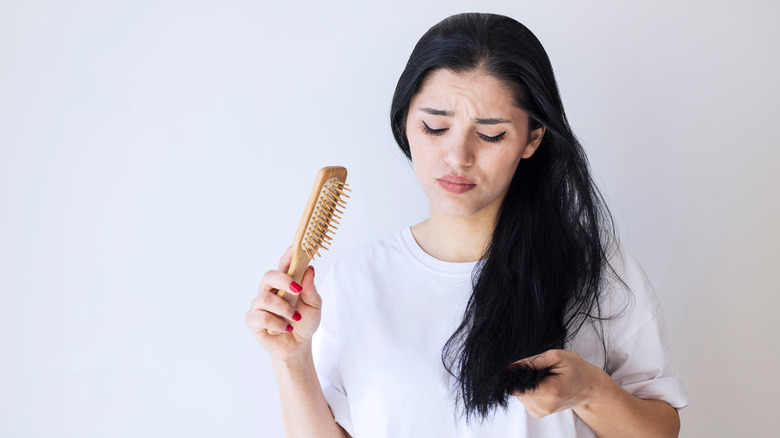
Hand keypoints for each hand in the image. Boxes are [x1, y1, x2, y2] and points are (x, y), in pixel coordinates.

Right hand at [245, 246, 322, 364]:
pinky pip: (261, 317)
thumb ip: (310, 289)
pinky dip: (277, 323)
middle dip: (283, 280)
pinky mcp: (253, 320)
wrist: (298, 345)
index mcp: (284, 283)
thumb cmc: (305, 322)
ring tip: (295, 317)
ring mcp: (259, 305)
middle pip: (269, 276)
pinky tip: (287, 327)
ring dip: (284, 308)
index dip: (287, 255)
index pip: (284, 264)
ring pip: (265, 298)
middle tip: (297, 290)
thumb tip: (309, 269)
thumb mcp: (314, 305)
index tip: (295, 248)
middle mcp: (269, 291)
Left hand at [510, 349, 606, 418]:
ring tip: (544, 378)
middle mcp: (544, 406)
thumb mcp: (557, 356)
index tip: (521, 367)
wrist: (588, 388)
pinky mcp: (537, 413)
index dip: (515, 376)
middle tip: (540, 370)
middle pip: (517, 390)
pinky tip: (541, 385)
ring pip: (518, 394)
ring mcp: (541, 412)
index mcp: (551, 392)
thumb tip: (512, 366)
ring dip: (526, 383)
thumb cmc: (575, 369)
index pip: (518, 388)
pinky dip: (529, 389)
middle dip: (523, 377)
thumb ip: (533, 361)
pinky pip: (523, 398)